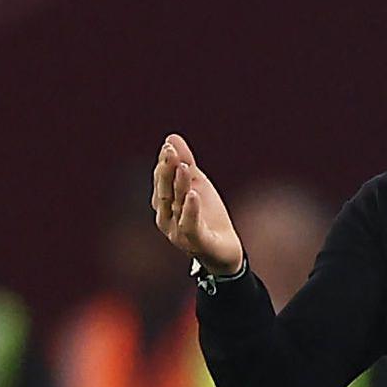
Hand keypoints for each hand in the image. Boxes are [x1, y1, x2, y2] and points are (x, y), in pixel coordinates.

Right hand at [151, 134, 243, 275]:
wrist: (225, 248)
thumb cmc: (207, 214)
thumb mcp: (198, 184)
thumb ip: (186, 163)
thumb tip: (171, 137)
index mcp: (165, 203)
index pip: (161, 181)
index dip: (164, 164)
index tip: (169, 145)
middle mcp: (167, 218)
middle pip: (164, 192)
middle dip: (166, 171)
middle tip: (170, 151)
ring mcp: (178, 231)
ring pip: (176, 206)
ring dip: (179, 186)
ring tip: (184, 167)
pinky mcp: (195, 242)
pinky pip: (190, 225)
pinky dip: (190, 210)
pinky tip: (193, 195)